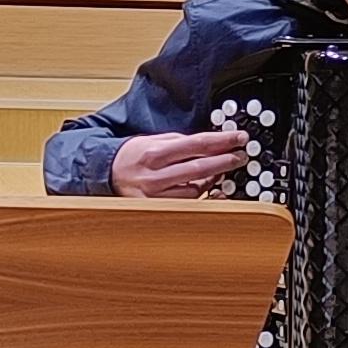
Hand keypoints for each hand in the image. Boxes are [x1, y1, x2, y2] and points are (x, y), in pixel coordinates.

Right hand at [113, 129, 251, 198]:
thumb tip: (209, 142)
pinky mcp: (157, 208)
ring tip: (221, 170)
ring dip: (213, 179)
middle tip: (241, 156)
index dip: (222, 141)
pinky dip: (203, 195)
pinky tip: (212, 189)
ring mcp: (155, 194)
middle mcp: (154, 175)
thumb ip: (179, 142)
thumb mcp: (152, 140)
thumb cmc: (131, 156)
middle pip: (199, 168)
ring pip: (195, 188)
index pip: (196, 144)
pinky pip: (188, 203)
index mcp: (154, 153)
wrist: (106, 174)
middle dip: (225, 161)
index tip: (239, 138)